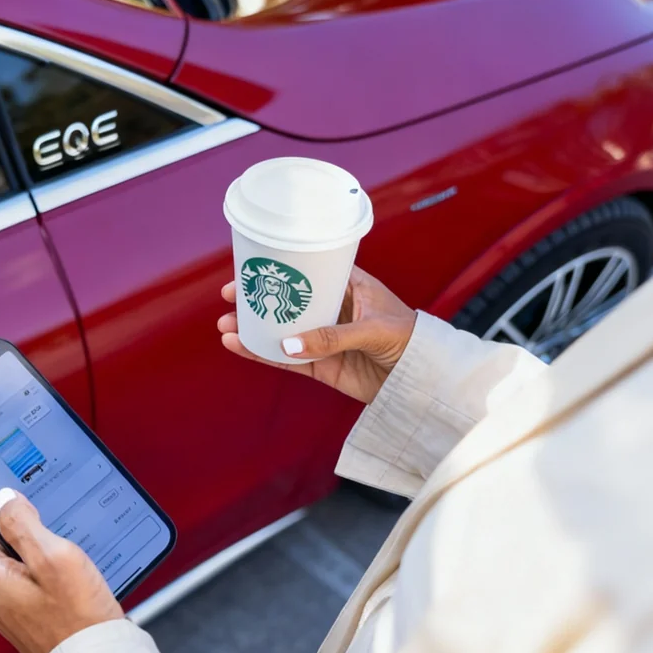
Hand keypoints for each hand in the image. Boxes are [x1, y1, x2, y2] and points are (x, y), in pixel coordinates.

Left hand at [0, 484, 122, 652]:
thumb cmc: (77, 619)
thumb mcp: (52, 558)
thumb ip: (23, 523)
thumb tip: (4, 497)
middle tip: (10, 483)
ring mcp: (4, 597)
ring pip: (0, 549)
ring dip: (16, 527)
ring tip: (42, 510)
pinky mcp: (23, 603)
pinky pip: (17, 565)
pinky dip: (30, 547)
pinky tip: (55, 541)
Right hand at [217, 266, 416, 403]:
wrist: (426, 383)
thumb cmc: (412, 342)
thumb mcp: (374, 330)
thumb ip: (333, 337)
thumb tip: (289, 345)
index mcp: (350, 286)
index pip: (309, 271)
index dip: (279, 269)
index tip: (251, 270)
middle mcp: (334, 310)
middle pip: (288, 300)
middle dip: (258, 299)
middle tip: (229, 299)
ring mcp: (326, 339)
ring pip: (282, 330)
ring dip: (254, 328)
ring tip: (225, 327)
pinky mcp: (323, 366)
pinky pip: (288, 359)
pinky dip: (264, 354)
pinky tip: (241, 347)